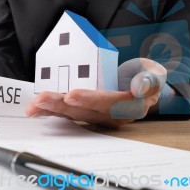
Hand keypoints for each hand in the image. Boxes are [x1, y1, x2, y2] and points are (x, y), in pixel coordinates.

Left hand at [26, 58, 167, 127]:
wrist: (138, 84)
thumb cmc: (145, 77)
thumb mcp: (155, 74)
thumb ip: (150, 79)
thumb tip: (139, 87)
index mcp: (128, 107)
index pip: (108, 104)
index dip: (90, 100)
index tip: (71, 95)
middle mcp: (108, 115)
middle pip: (84, 112)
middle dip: (61, 106)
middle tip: (42, 100)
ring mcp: (94, 115)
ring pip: (71, 114)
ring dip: (51, 110)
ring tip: (34, 106)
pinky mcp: (83, 111)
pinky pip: (65, 112)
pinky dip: (49, 111)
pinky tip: (35, 109)